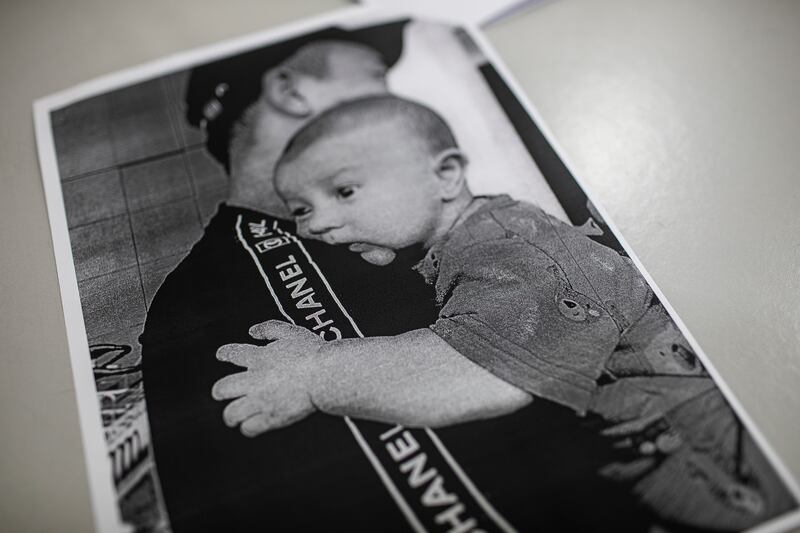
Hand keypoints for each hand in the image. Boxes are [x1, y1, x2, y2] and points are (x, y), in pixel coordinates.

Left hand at [211, 320, 323, 436]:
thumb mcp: (290, 331)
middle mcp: (254, 380)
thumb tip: (253, 331)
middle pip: (222, 388)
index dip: (224, 354)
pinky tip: (250, 427)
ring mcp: (261, 400)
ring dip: (230, 414)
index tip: (222, 355)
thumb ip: (268, 329)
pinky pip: (249, 428)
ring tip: (232, 417)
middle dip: (220, 391)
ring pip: (231, 413)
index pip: (231, 354)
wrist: (326, 375)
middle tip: (221, 392)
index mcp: (258, 357)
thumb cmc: (313, 353)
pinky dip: (247, 428)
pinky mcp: (271, 417)